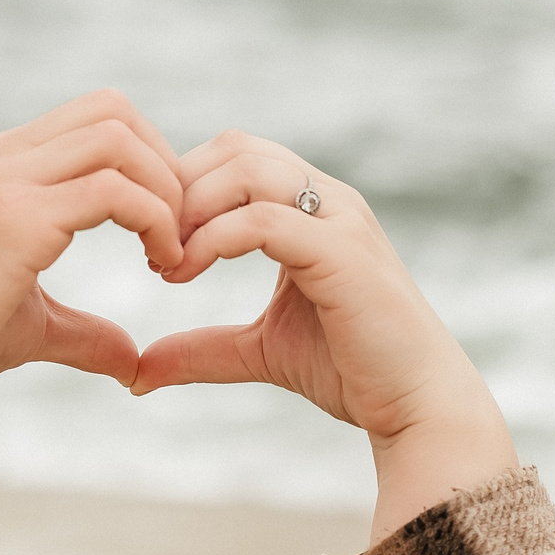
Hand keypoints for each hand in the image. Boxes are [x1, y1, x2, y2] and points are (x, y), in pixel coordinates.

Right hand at [0, 91, 187, 411]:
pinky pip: (113, 192)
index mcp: (0, 165)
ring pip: (119, 139)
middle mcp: (2, 160)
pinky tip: (159, 265)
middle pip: (115, 110)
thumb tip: (132, 361)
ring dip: (166, 192)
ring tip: (172, 253)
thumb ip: (82, 331)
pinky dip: (156, 221)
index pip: (96, 115)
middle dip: (166, 165)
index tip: (163, 221)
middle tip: (180, 232)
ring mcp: (6, 184)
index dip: (148, 156)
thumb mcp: (26, 325)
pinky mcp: (15, 222)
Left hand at [132, 131, 517, 538]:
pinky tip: (185, 274)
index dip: (184, 186)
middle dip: (180, 189)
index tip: (154, 243)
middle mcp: (331, 201)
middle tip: (150, 246)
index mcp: (314, 209)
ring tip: (167, 261)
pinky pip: (264, 220)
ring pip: (247, 169)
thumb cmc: (353, 372)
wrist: (417, 407)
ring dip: (191, 209)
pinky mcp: (343, 253)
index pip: (236, 155)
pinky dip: (213, 240)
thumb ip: (204, 349)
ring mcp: (341, 221)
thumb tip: (137, 372)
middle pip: (236, 148)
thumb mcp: (261, 352)